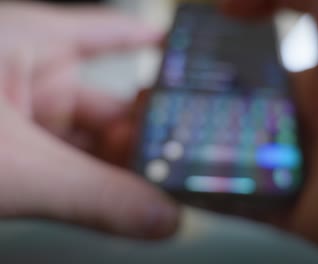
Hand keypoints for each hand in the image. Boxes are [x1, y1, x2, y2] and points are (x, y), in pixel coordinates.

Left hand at [0, 2, 178, 238]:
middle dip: (152, 135)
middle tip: (190, 164)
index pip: (115, 34)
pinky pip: (73, 168)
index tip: (199, 60)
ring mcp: (23, 118)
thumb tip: (161, 217)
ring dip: (127, 169)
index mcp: (29, 45)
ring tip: (169, 192)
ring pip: (94, 143)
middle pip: (114, 105)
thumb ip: (95, 195)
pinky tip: (130, 202)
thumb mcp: (15, 167)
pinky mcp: (18, 153)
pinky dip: (100, 186)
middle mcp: (30, 76)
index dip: (159, 46)